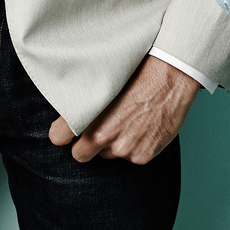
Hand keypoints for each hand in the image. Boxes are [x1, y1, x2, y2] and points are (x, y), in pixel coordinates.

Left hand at [48, 56, 197, 163]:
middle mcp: (105, 138)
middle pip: (80, 154)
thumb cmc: (137, 72)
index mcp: (90, 118)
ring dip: (114, 144)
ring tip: (128, 121)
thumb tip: (67, 110)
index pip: (58, 137)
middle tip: (97, 128)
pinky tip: (143, 127)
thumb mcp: (103, 82)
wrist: (171, 77)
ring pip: (109, 155)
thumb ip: (83, 101)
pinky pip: (131, 157)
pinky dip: (135, 147)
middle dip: (86, 145)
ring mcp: (125, 149)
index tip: (64, 131)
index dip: (62, 133)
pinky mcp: (143, 156)